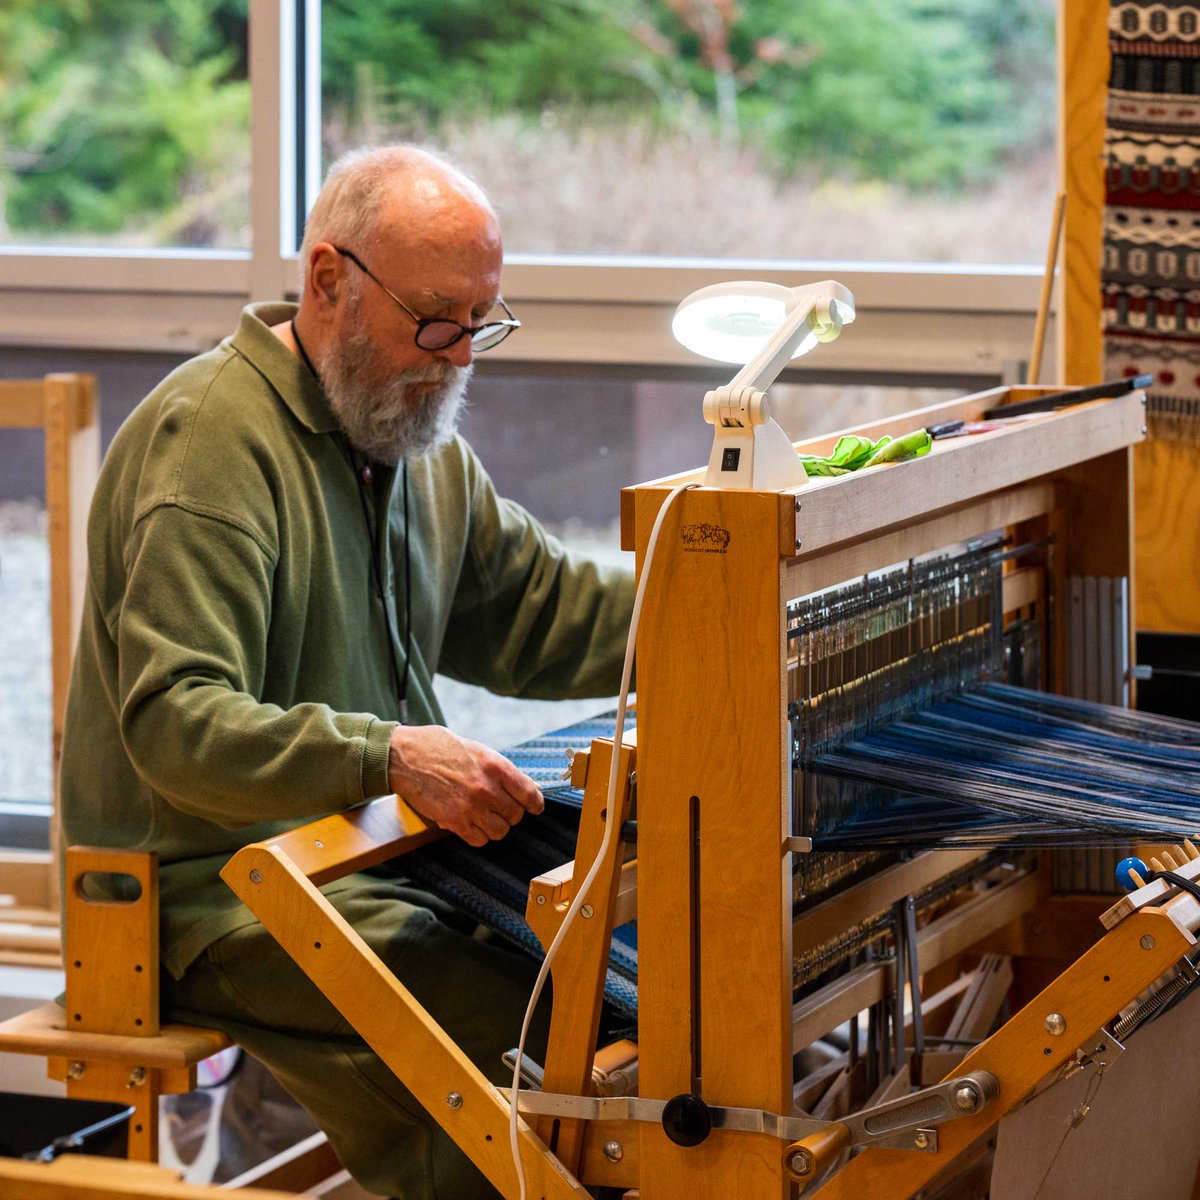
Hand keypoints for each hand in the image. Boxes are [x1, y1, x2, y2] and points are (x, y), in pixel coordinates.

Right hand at [387, 725, 543, 846]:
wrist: (404, 756)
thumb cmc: (440, 748)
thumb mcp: (477, 750)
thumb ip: (501, 770)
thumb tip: (527, 787)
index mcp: (495, 766)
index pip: (530, 794)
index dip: (535, 804)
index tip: (535, 808)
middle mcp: (486, 788)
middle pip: (516, 815)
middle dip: (510, 813)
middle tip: (499, 807)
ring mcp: (470, 807)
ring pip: (500, 831)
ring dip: (495, 826)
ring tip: (484, 816)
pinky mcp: (454, 821)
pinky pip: (479, 840)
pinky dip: (478, 835)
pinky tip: (471, 823)